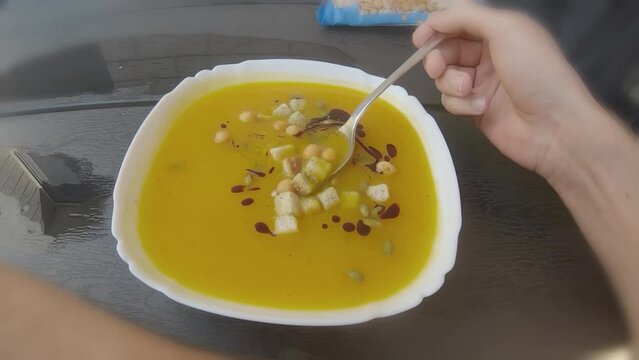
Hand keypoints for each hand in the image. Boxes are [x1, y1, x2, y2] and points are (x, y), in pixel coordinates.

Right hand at [412, 4, 598, 178]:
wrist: (552, 126)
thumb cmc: (535, 71)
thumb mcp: (507, 30)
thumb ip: (468, 17)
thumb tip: (435, 18)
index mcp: (499, 31)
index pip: (459, 22)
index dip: (437, 27)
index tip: (419, 39)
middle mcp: (488, 55)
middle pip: (446, 49)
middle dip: (438, 57)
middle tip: (437, 67)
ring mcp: (480, 83)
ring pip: (445, 77)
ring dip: (452, 82)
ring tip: (469, 89)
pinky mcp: (474, 109)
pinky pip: (451, 101)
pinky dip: (461, 103)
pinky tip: (481, 108)